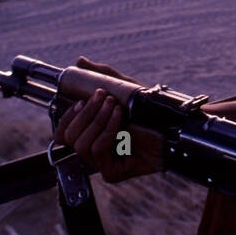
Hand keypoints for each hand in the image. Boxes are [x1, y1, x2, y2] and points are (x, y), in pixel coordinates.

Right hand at [52, 57, 163, 181]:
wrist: (173, 128)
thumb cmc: (149, 112)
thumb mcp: (124, 89)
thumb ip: (102, 76)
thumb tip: (80, 61)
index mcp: (90, 135)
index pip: (62, 133)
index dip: (66, 117)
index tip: (80, 100)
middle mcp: (92, 152)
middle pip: (67, 137)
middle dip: (84, 114)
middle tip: (102, 97)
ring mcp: (101, 164)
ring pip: (81, 144)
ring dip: (97, 120)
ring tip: (115, 106)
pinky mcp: (112, 173)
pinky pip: (98, 149)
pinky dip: (108, 130)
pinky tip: (120, 117)